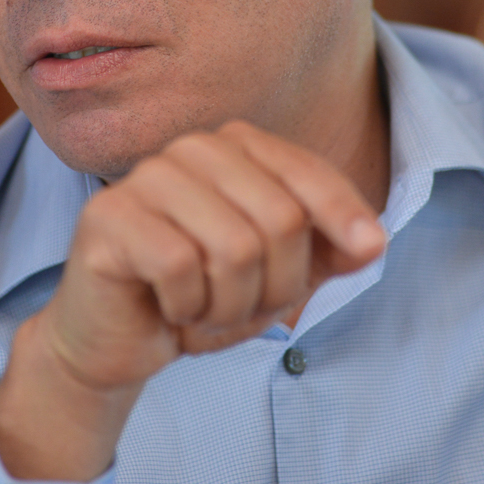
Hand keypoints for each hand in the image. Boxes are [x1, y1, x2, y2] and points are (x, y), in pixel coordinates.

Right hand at [0, 120, 386, 480]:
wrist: (120, 338)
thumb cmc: (202, 295)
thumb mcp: (283, 275)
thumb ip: (332, 251)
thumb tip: (374, 240)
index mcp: (237, 146)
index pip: (309, 174)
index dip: (345, 216)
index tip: (371, 248)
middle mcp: (194, 148)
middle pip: (280, 219)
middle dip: (276, 286)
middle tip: (243, 306)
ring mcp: (147, 176)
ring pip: (234, 249)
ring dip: (229, 305)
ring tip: (205, 310)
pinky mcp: (109, 215)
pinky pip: (179, 268)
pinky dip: (185, 307)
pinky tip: (169, 307)